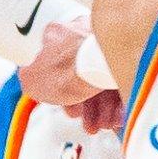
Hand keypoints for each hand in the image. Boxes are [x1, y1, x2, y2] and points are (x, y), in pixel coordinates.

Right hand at [19, 10, 123, 135]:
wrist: (100, 62)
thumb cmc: (67, 67)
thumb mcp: (33, 79)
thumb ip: (30, 79)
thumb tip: (29, 80)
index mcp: (58, 35)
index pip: (56, 65)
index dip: (61, 92)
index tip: (68, 109)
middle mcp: (83, 34)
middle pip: (82, 75)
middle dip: (85, 105)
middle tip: (88, 122)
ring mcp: (107, 42)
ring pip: (102, 78)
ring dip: (102, 108)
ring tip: (103, 125)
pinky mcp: (128, 52)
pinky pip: (122, 78)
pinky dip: (119, 99)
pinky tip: (117, 117)